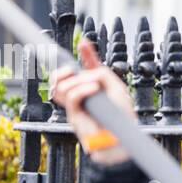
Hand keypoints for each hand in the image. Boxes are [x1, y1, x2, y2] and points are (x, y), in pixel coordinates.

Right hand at [49, 38, 133, 164]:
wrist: (118, 139)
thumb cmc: (120, 117)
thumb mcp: (115, 88)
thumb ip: (101, 74)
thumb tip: (86, 73)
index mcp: (95, 86)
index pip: (87, 68)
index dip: (86, 54)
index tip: (84, 43)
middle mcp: (82, 94)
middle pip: (61, 77)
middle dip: (61, 70)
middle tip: (68, 70)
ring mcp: (76, 105)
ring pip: (61, 85)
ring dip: (76, 80)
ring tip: (92, 85)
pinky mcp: (73, 114)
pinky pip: (71, 95)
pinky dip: (81, 89)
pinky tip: (92, 89)